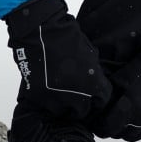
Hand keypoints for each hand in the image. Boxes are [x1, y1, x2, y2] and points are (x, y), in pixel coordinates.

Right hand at [5, 0, 111, 118]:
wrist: (40, 30)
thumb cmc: (66, 36)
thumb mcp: (90, 54)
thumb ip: (93, 72)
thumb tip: (93, 80)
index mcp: (93, 84)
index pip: (102, 101)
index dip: (98, 97)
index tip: (94, 94)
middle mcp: (76, 96)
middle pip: (83, 111)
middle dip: (82, 103)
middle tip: (77, 95)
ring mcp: (56, 99)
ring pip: (64, 111)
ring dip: (64, 104)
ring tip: (61, 92)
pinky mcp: (38, 97)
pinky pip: (46, 105)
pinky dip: (48, 99)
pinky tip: (48, 88)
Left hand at [92, 20, 140, 140]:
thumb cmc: (139, 68)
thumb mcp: (117, 80)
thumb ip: (106, 98)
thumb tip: (94, 110)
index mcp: (129, 108)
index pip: (106, 128)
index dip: (98, 126)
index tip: (95, 122)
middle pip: (118, 134)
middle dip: (110, 128)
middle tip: (105, 121)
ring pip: (132, 136)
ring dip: (124, 131)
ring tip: (118, 121)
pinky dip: (137, 130)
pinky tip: (132, 121)